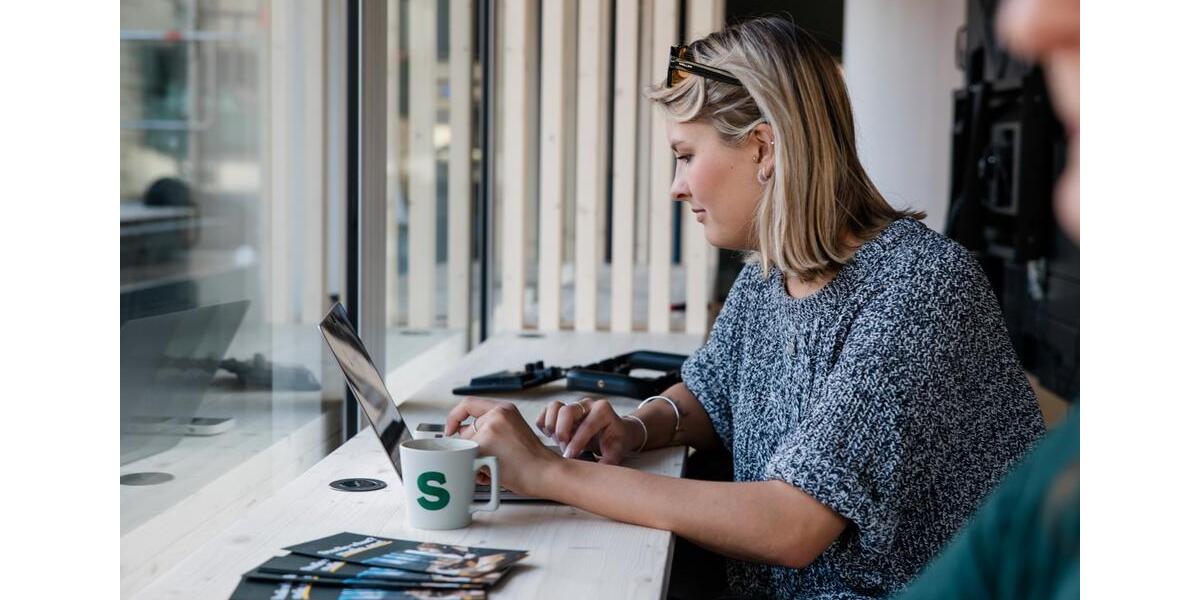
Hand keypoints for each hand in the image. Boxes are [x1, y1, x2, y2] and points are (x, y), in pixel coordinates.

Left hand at [446, 397, 560, 495]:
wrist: (546, 473)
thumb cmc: (531, 461)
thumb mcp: (512, 431)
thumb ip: (489, 427)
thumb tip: (462, 433)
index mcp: (504, 408)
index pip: (468, 404)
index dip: (454, 418)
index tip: (450, 430)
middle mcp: (497, 414)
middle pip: (465, 431)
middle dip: (469, 449)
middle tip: (482, 461)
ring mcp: (491, 428)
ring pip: (465, 447)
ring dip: (473, 461)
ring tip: (492, 468)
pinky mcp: (486, 444)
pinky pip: (468, 459)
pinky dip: (476, 471)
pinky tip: (493, 474)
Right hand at [536, 398, 644, 464]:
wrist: (615, 432)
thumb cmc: (616, 441)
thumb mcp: (616, 452)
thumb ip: (608, 462)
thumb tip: (595, 478)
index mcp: (603, 410)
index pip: (587, 424)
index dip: (577, 442)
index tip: (570, 457)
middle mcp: (587, 405)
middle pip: (566, 410)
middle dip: (562, 432)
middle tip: (564, 449)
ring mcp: (573, 406)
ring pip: (554, 407)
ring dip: (552, 426)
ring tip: (558, 441)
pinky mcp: (562, 410)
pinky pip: (546, 411)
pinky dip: (544, 423)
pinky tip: (551, 437)